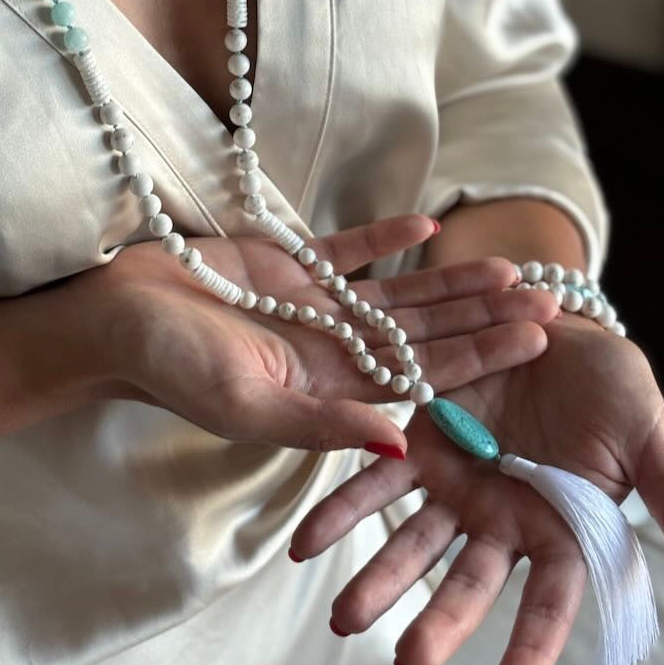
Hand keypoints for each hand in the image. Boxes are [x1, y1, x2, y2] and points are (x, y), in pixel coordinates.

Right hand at [49, 213, 556, 455]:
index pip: (423, 376)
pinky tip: (430, 224)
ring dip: (451, 280)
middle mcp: (331, 351)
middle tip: (547, 295)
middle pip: (425, 334)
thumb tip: (401, 440)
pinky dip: (387, 237)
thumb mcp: (250, 404)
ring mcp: (312, 307)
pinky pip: (348, 251)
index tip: (535, 338)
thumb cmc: (174, 367)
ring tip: (508, 264)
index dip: (480, 355)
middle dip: (483, 316)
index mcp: (329, 391)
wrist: (116, 318)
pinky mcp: (287, 266)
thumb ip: (325, 425)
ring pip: (398, 295)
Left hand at [290, 313, 663, 664]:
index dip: (529, 651)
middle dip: (437, 618)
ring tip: (341, 612)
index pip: (548, 603)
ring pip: (414, 536)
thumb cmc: (615, 387)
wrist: (555, 319)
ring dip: (377, 572)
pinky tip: (305, 537)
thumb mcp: (651, 442)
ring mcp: (457, 483)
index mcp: (560, 528)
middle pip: (467, 579)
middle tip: (404, 657)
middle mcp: (501, 517)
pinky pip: (377, 476)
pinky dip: (342, 506)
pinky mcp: (420, 439)